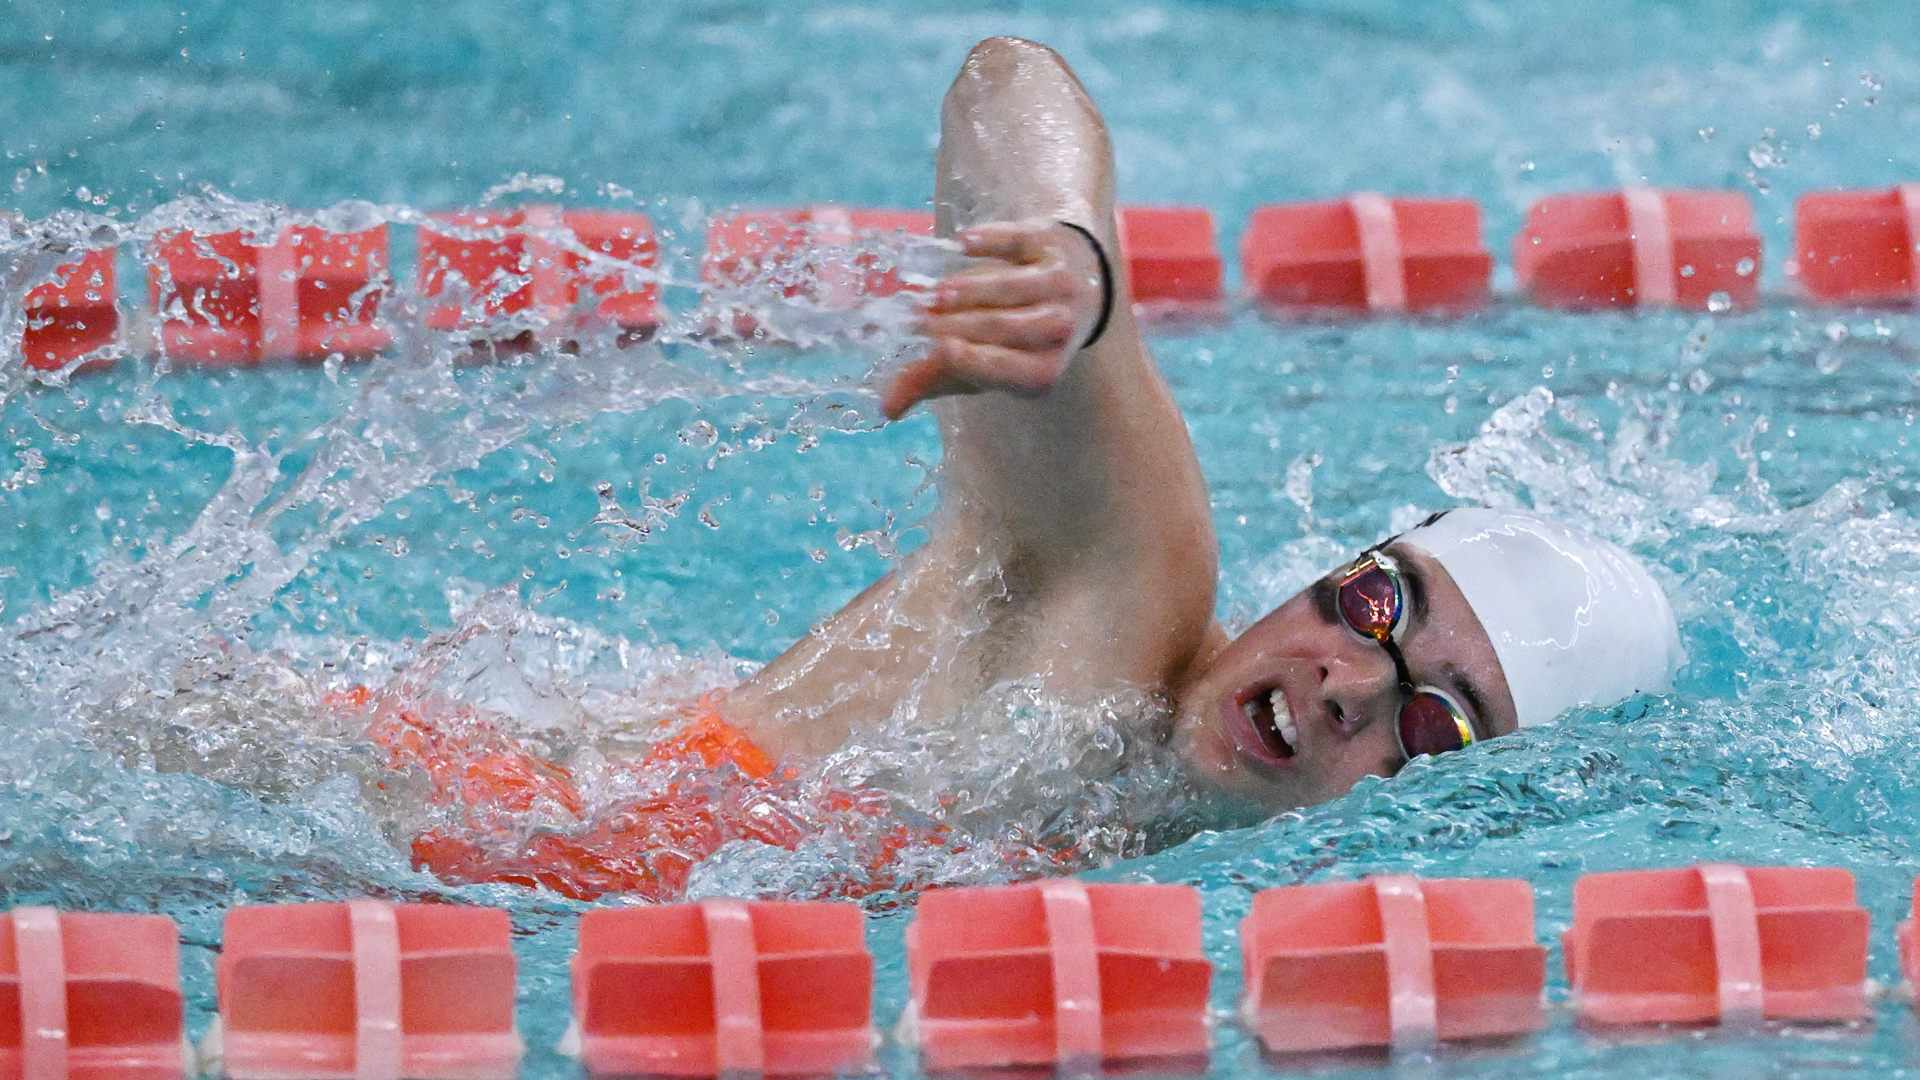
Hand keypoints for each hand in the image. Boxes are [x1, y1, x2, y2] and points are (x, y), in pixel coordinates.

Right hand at [881, 220, 1105, 419]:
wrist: (1071, 288)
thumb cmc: (1011, 339)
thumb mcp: (977, 364)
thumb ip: (933, 380)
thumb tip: (887, 408)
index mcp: (1041, 371)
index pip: (1013, 370)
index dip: (979, 361)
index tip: (943, 349)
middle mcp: (1059, 329)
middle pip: (1008, 327)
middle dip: (964, 323)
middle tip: (922, 318)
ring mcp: (1060, 284)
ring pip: (1014, 287)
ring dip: (974, 289)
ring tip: (938, 293)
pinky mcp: (1050, 244)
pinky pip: (1020, 242)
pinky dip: (993, 241)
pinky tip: (963, 243)